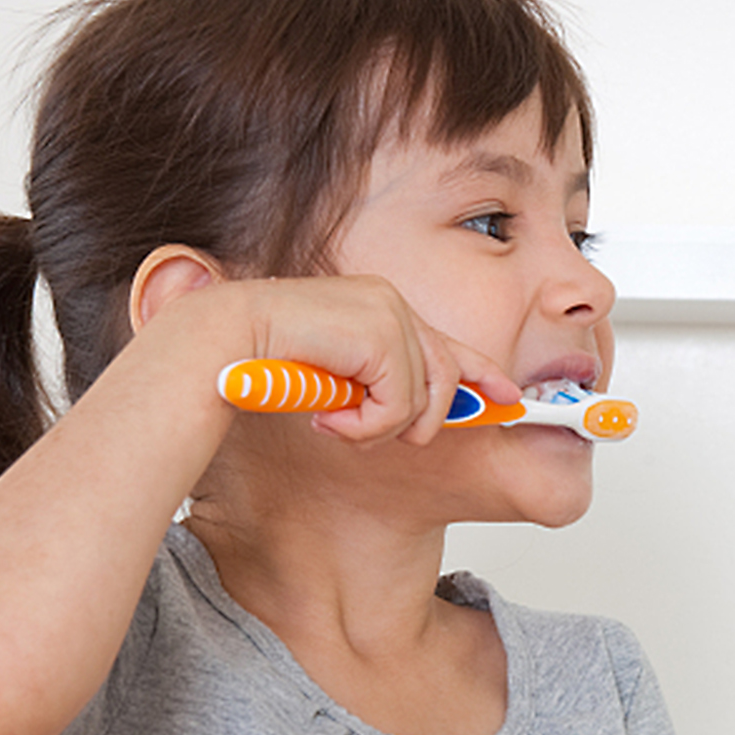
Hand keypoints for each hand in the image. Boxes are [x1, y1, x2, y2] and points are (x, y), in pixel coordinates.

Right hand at [188, 269, 519, 448]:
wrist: (225, 347)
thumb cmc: (266, 365)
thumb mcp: (339, 385)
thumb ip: (378, 390)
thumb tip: (418, 419)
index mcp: (382, 309)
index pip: (450, 346)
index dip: (483, 376)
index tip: (509, 400)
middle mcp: (391, 304)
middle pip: (444, 381)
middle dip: (419, 422)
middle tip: (364, 431)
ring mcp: (388, 312)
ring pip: (422, 400)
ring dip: (378, 428)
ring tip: (336, 420)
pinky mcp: (380, 331)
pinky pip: (398, 406)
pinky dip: (365, 426)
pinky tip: (329, 416)